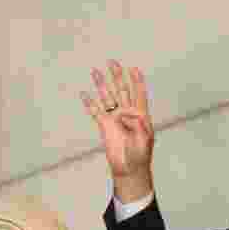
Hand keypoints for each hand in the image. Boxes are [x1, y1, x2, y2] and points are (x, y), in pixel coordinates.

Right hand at [80, 61, 154, 198]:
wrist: (129, 168)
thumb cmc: (140, 154)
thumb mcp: (144, 139)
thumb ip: (139, 125)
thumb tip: (128, 114)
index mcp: (140, 114)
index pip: (138, 93)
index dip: (137, 80)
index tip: (134, 68)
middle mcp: (127, 113)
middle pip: (121, 89)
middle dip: (117, 75)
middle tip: (112, 61)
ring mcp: (115, 118)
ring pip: (107, 97)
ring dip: (101, 84)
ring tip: (95, 71)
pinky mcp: (104, 126)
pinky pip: (96, 111)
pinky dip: (89, 103)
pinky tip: (84, 94)